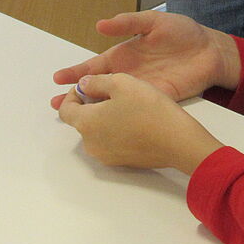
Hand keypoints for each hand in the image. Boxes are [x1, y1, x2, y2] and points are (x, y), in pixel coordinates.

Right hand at [50, 10, 239, 109]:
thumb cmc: (183, 32)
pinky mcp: (157, 99)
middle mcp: (129, 75)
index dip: (76, 72)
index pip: (94, 66)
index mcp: (124, 55)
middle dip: (77, 96)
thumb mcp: (154, 21)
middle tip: (55, 105)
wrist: (210, 50)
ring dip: (94, 110)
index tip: (57, 78)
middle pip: (97, 88)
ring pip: (112, 103)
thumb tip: (101, 25)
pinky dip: (121, 116)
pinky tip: (107, 123)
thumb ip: (129, 22)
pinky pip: (135, 109)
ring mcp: (141, 89)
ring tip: (74, 118)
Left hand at [57, 73, 222, 173]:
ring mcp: (106, 156)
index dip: (73, 94)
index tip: (89, 85)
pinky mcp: (121, 162)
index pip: (65, 109)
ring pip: (96, 131)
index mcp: (86, 123)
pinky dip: (115, 129)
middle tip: (111, 91)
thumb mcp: (121, 82)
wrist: (178, 141)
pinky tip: (135, 119)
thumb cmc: (149, 110)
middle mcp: (91, 144)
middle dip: (91, 104)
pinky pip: (110, 142)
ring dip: (104, 117)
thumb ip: (96, 81)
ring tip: (126, 104)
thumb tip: (83, 85)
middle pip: (81, 120)